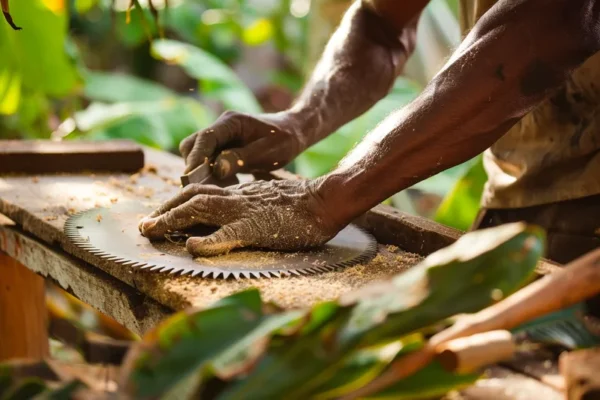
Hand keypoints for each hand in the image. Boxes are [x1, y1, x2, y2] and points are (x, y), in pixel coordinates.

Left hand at [138, 179, 341, 256]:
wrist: (324, 201)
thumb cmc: (301, 206)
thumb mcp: (268, 202)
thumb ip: (248, 206)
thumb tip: (230, 218)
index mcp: (239, 195)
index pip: (200, 192)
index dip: (176, 202)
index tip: (159, 214)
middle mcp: (236, 199)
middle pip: (191, 197)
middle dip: (164, 210)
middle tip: (144, 225)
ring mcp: (244, 211)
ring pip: (200, 209)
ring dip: (172, 218)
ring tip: (151, 230)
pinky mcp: (257, 227)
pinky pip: (228, 234)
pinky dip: (207, 241)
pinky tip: (192, 248)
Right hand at [179, 111, 302, 176]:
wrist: (294, 133)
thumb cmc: (283, 140)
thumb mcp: (267, 152)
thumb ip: (241, 159)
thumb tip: (216, 169)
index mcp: (231, 122)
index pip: (205, 137)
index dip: (196, 157)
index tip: (190, 176)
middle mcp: (221, 127)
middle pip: (193, 144)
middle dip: (194, 165)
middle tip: (202, 186)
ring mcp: (221, 138)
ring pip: (198, 154)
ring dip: (202, 171)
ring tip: (218, 187)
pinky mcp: (223, 149)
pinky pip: (208, 161)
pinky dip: (212, 174)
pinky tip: (228, 183)